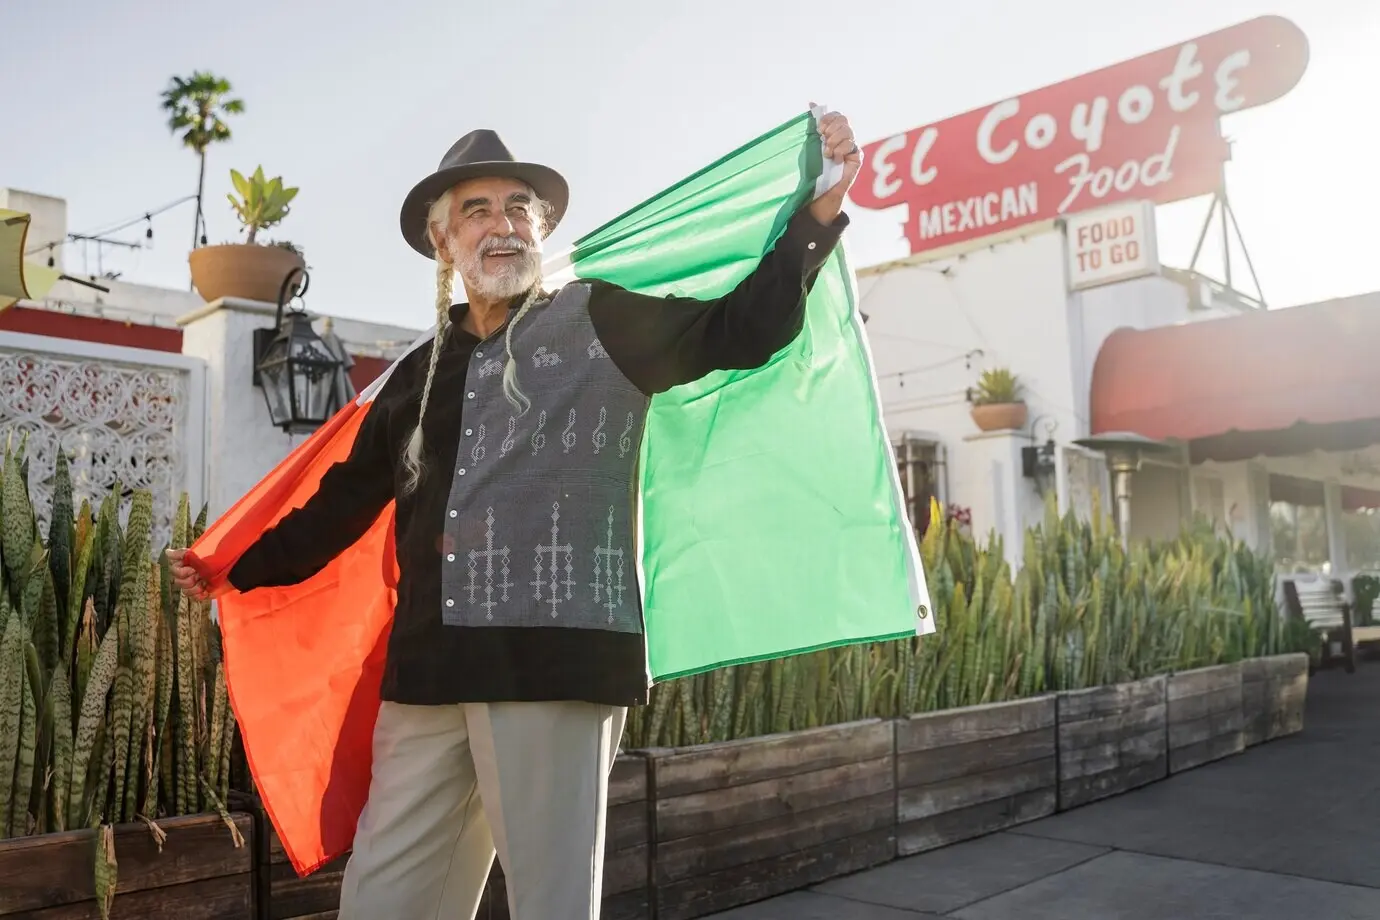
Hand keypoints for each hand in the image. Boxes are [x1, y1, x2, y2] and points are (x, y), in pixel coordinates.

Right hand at [166, 548, 224, 601]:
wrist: (234, 569)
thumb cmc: (218, 558)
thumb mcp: (199, 553)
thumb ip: (182, 554)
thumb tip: (167, 552)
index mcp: (188, 565)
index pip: (174, 570)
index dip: (182, 571)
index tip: (192, 568)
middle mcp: (189, 575)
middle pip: (178, 582)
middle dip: (189, 579)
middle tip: (199, 575)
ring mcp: (196, 585)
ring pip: (185, 591)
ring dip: (195, 587)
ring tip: (205, 582)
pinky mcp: (203, 593)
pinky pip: (194, 597)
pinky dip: (199, 594)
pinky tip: (206, 590)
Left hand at [808, 105, 861, 225]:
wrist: (817, 190)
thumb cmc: (812, 168)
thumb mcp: (810, 143)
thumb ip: (813, 124)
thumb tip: (811, 103)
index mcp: (833, 132)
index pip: (837, 115)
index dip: (828, 118)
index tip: (819, 129)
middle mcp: (844, 137)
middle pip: (843, 120)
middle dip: (831, 128)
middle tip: (823, 140)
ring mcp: (852, 147)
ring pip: (848, 131)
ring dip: (834, 141)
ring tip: (826, 153)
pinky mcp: (857, 157)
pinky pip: (852, 145)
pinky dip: (840, 150)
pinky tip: (835, 159)